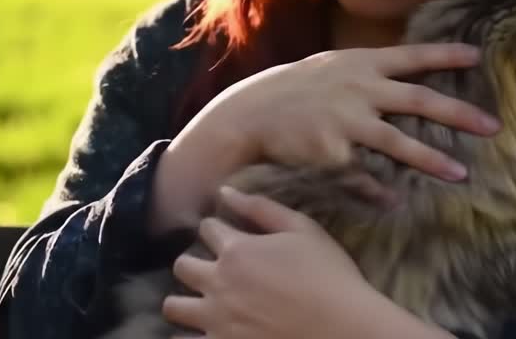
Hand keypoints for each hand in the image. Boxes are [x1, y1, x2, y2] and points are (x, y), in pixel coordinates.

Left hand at [161, 186, 378, 338]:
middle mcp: (218, 283)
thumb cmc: (328, 274)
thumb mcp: (303, 229)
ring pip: (173, 307)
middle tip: (212, 269)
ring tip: (201, 303)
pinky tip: (202, 332)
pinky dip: (187, 337)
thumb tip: (226, 191)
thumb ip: (261, 208)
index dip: (216, 228)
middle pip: (182, 266)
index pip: (207, 228)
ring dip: (182, 301)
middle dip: (192, 262)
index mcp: (237, 250)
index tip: (226, 234)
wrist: (342, 327)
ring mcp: (216, 320)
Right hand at [221, 43, 498, 173]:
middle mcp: (358, 90)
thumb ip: (369, 71)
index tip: (477, 56)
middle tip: (493, 126)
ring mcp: (346, 122)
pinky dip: (380, 191)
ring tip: (460, 174)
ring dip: (431, 160)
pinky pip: (364, 176)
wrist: (249, 115)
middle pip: (418, 100)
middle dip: (458, 114)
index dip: (445, 55)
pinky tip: (395, 201)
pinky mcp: (332, 154)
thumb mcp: (332, 67)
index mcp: (361, 65)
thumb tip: (408, 70)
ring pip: (398, 143)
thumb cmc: (295, 90)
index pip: (411, 56)